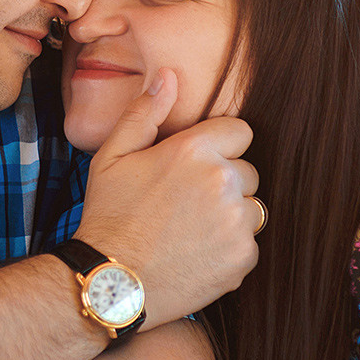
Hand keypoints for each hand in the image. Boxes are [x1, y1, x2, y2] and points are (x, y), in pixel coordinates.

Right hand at [73, 70, 260, 322]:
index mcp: (194, 149)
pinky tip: (196, 254)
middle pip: (248, 171)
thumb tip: (169, 76)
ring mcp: (236, 221)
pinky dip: (229, 250)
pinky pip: (249, 244)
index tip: (195, 167)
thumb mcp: (112, 157)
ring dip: (230, 216)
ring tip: (190, 231)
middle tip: (185, 205)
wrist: (109, 282)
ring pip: (251, 208)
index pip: (240, 132)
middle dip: (224, 183)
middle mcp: (223, 181)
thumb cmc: (107, 217)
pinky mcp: (242, 258)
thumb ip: (144, 113)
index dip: (218, 148)